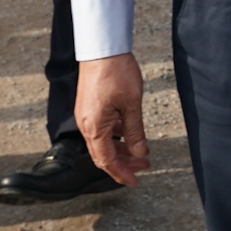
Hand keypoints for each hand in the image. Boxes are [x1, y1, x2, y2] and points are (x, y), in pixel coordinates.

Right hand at [76, 53, 149, 185]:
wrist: (101, 49)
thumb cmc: (116, 73)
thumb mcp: (132, 104)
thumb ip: (135, 131)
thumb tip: (140, 153)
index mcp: (94, 128)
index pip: (106, 160)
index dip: (121, 173)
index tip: (134, 181)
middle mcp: (86, 125)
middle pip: (103, 154)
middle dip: (123, 163)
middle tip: (144, 167)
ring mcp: (86, 116)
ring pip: (103, 141)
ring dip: (121, 149)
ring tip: (141, 152)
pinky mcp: (89, 107)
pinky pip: (101, 129)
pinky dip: (116, 135)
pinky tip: (130, 133)